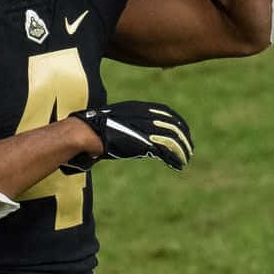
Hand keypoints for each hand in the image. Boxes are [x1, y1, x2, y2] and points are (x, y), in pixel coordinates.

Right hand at [68, 102, 193, 170]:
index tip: (183, 133)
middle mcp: (143, 115)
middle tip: (189, 149)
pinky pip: (166, 150)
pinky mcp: (143, 142)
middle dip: (184, 137)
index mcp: (137, 108)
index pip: (165, 112)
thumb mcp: (112, 123)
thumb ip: (123, 127)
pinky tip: (178, 165)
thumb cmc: (92, 130)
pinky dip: (175, 158)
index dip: (177, 123)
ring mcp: (144, 128)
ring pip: (173, 138)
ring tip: (185, 159)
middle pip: (173, 124)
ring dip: (182, 150)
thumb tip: (124, 137)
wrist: (84, 133)